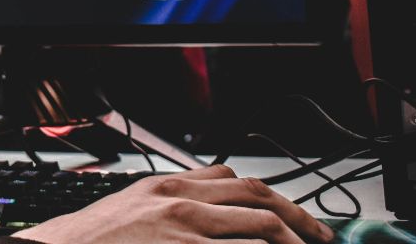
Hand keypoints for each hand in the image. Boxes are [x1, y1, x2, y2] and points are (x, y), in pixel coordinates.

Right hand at [8, 165, 334, 243]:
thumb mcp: (133, 204)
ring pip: (260, 223)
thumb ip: (171, 200)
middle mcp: (180, 199)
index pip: (233, 178)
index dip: (270, 195)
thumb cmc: (95, 238)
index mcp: (168, 185)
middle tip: (320, 236)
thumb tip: (208, 203)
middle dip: (297, 217)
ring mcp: (185, 228)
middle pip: (257, 196)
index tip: (289, 212)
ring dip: (293, 240)